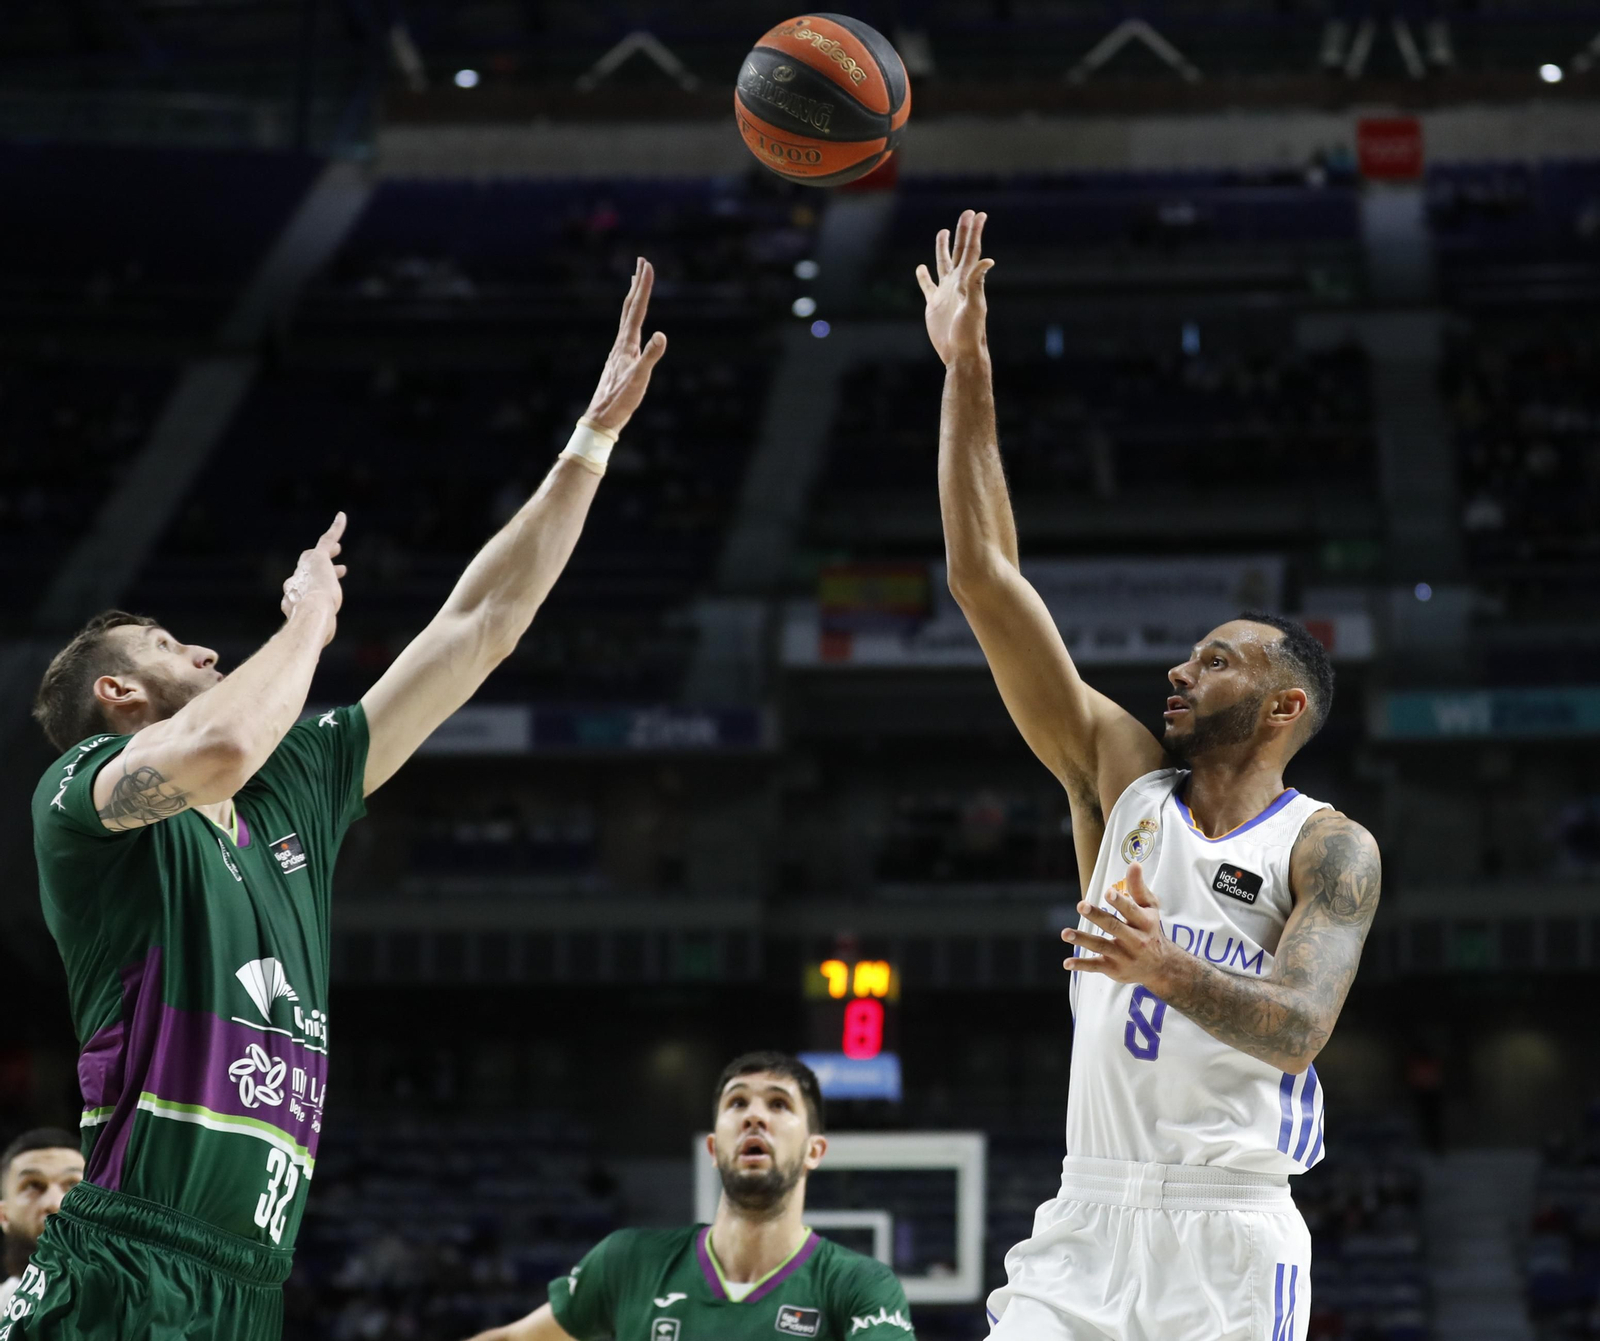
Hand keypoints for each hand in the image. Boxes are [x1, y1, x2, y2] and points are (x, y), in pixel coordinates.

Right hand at [281, 512, 346, 644]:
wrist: (312, 614)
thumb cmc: (314, 627)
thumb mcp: (317, 633)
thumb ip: (316, 638)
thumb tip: (315, 652)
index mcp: (294, 599)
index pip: (305, 591)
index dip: (317, 591)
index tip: (326, 598)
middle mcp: (296, 582)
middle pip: (307, 571)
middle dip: (319, 570)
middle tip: (339, 570)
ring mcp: (306, 568)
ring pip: (317, 555)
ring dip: (327, 551)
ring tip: (338, 548)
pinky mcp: (318, 557)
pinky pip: (328, 538)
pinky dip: (336, 527)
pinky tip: (342, 516)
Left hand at [582, 257, 667, 434]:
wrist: (602, 417)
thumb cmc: (621, 399)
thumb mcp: (639, 378)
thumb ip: (650, 356)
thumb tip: (662, 335)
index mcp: (626, 344)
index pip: (637, 309)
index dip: (643, 286)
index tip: (647, 264)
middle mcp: (621, 343)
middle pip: (629, 307)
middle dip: (636, 284)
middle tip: (641, 262)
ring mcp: (619, 351)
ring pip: (626, 318)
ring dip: (632, 298)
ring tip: (635, 284)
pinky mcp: (620, 360)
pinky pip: (627, 331)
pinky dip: (631, 319)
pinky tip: (631, 324)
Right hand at [915, 209, 993, 366]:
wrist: (959, 352)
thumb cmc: (970, 332)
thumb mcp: (974, 306)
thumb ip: (976, 283)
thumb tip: (987, 261)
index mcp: (967, 280)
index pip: (972, 251)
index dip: (975, 232)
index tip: (979, 214)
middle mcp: (957, 283)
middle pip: (960, 251)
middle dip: (963, 232)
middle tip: (967, 213)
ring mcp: (945, 292)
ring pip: (943, 263)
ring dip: (943, 248)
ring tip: (943, 231)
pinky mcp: (933, 304)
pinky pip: (927, 285)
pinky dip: (923, 276)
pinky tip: (921, 268)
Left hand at [1062, 862, 1177, 990]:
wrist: (1161, 967)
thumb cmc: (1150, 929)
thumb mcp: (1150, 908)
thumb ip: (1138, 887)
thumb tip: (1134, 863)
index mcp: (1144, 923)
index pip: (1131, 911)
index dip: (1120, 902)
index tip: (1108, 892)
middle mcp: (1135, 940)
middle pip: (1114, 927)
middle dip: (1097, 916)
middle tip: (1081, 905)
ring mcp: (1123, 956)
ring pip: (1102, 946)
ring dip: (1083, 939)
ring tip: (1065, 933)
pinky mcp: (1113, 968)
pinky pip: (1096, 966)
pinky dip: (1081, 965)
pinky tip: (1067, 963)